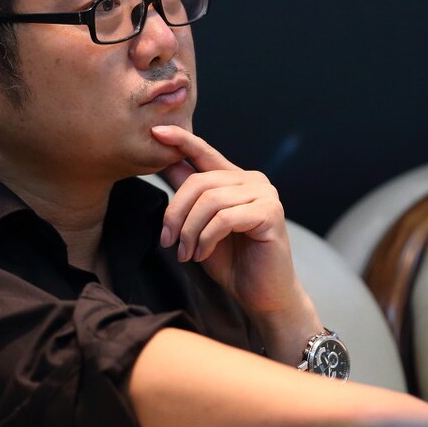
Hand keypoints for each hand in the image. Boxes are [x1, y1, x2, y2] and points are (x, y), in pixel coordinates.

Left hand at [151, 125, 318, 361]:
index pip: (204, 152)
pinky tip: (202, 254)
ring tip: (186, 253)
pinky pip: (224, 218)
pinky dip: (207, 238)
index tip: (155, 130)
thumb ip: (188, 194)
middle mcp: (253, 180)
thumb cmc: (232, 262)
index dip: (181, 140)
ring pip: (210, 200)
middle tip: (167, 241)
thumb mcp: (200, 224)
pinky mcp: (271, 213)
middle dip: (175, 212)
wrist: (262, 295)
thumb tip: (164, 160)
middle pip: (199, 181)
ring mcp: (265, 194)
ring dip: (190, 231)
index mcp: (236, 178)